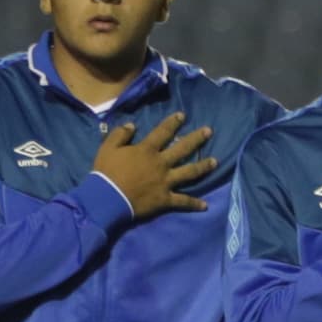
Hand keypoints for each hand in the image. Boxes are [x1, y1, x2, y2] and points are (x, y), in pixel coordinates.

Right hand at [90, 111, 215, 215]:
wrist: (106, 198)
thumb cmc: (106, 172)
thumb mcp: (107, 148)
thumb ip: (120, 135)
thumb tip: (132, 125)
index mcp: (147, 151)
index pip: (163, 132)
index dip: (173, 122)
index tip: (183, 115)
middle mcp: (161, 164)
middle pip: (183, 149)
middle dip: (197, 139)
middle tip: (209, 131)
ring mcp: (166, 182)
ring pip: (189, 172)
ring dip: (203, 167)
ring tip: (215, 162)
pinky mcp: (165, 199)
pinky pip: (183, 201)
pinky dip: (194, 204)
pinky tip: (205, 205)